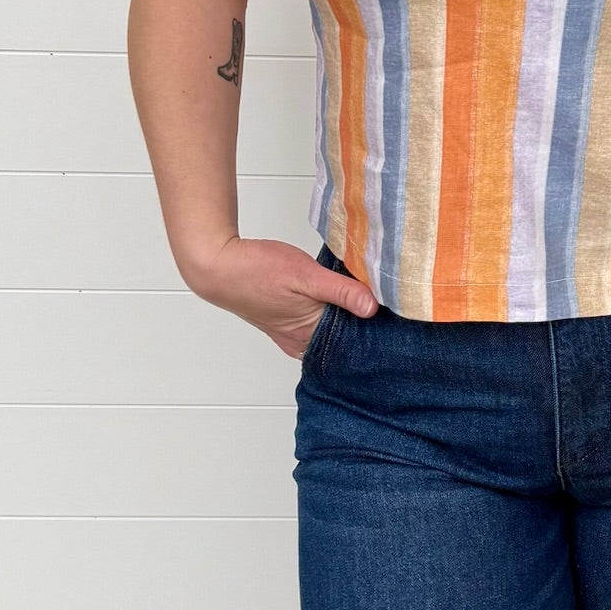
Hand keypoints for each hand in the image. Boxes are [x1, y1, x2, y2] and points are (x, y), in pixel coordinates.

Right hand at [179, 233, 378, 357]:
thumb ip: (341, 292)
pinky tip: (337, 297)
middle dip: (362, 322)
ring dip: (345, 315)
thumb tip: (372, 307)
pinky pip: (316, 323)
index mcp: (309, 337)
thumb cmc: (257, 271)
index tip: (391, 311)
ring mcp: (292, 334)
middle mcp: (301, 343)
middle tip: (383, 301)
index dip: (373, 327)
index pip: (354, 341)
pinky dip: (329, 311)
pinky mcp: (285, 323)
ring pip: (330, 329)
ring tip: (363, 295)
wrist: (219, 267)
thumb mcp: (306, 275)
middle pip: (343, 338)